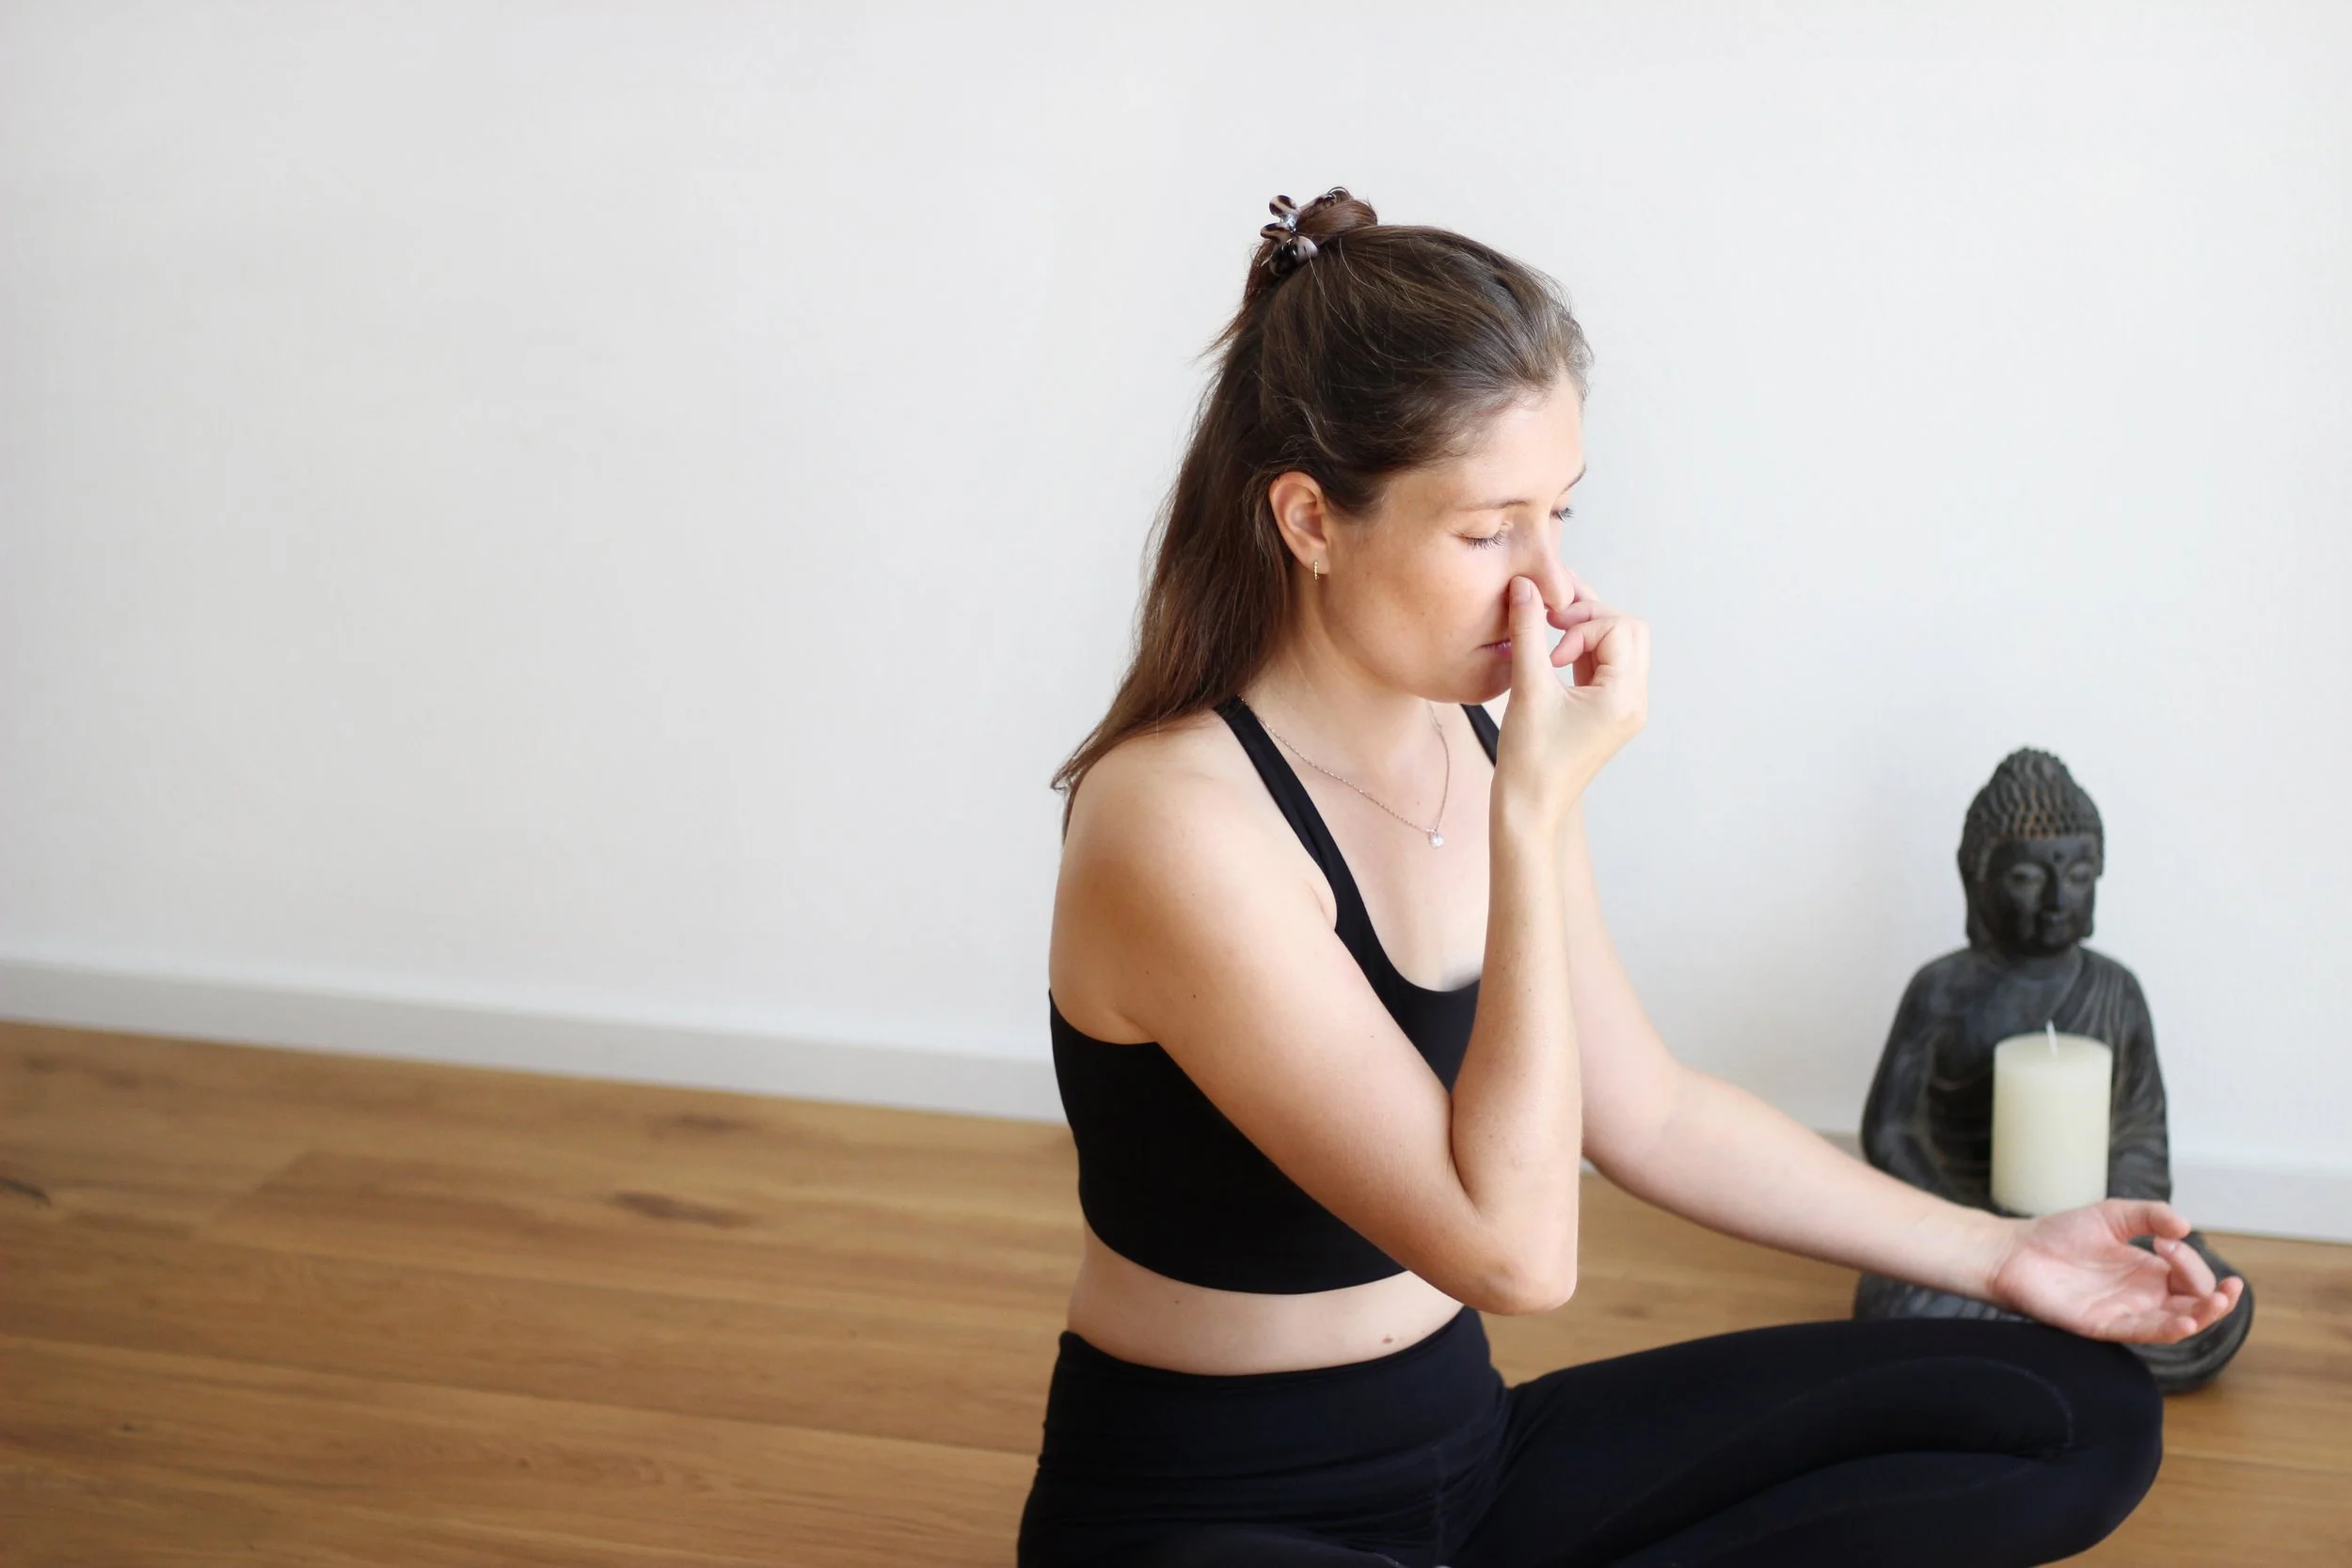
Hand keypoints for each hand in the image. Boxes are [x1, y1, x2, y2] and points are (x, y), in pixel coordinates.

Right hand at [1494, 572, 1648, 829]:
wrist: (1529, 807)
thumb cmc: (1530, 760)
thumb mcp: (1527, 689)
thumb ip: (1527, 632)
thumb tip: (1525, 586)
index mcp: (1625, 697)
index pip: (1619, 627)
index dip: (1581, 624)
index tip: (1548, 647)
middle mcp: (1634, 700)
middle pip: (1629, 630)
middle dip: (1590, 617)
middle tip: (1551, 621)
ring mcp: (1623, 707)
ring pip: (1618, 645)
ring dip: (1585, 631)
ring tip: (1547, 629)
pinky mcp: (1607, 711)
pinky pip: (1604, 665)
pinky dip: (1582, 649)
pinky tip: (1551, 652)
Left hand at [1986, 1199, 2244, 1343]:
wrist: (2015, 1251)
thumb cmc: (2062, 1233)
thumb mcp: (2113, 1215)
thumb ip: (2150, 1215)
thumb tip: (2187, 1226)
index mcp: (2150, 1271)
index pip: (2192, 1276)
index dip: (2191, 1261)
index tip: (2166, 1240)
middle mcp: (2144, 1296)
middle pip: (2196, 1305)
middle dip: (2217, 1298)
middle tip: (2225, 1287)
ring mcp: (2126, 1312)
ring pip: (2178, 1323)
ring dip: (2204, 1316)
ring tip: (2218, 1303)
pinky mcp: (2104, 1326)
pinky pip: (2143, 1333)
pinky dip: (2168, 1329)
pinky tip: (2187, 1321)